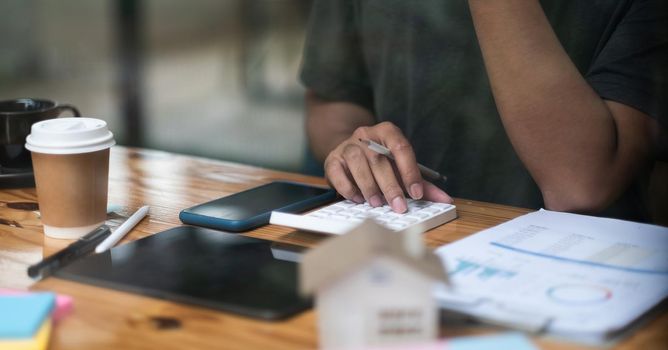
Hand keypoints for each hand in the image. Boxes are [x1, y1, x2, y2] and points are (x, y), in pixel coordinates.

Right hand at [323, 121, 452, 212]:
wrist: (351, 153)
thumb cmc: (381, 163)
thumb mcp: (402, 169)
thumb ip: (422, 183)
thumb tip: (445, 199)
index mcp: (387, 132)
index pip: (401, 147)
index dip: (410, 171)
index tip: (416, 193)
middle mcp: (366, 135)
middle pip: (379, 159)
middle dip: (390, 186)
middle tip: (399, 207)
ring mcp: (347, 146)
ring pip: (358, 163)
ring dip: (369, 186)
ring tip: (377, 204)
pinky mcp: (332, 159)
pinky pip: (337, 173)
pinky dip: (348, 188)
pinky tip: (357, 199)